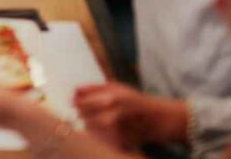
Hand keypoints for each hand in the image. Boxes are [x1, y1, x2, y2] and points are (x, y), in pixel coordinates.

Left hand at [73, 82, 187, 148]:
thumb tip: (72, 91)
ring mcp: (116, 132)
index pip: (80, 103)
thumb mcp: (115, 87)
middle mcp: (112, 116)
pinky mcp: (119, 144)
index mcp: (110, 99)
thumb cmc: (134, 100)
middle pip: (83, 117)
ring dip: (89, 125)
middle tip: (84, 112)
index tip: (73, 102)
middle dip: (81, 114)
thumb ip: (92, 88)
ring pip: (89, 130)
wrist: (158, 119)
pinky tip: (107, 129)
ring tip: (100, 119)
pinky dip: (99, 135)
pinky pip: (99, 140)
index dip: (74, 103)